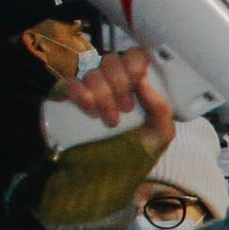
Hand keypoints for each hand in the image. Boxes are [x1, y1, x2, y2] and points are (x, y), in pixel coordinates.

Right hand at [61, 45, 175, 155]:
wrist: (102, 174)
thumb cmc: (133, 152)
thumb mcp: (159, 134)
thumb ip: (161, 110)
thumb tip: (145, 83)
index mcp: (134, 85)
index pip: (133, 56)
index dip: (134, 62)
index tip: (138, 79)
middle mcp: (110, 82)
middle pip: (112, 61)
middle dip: (121, 85)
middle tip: (126, 109)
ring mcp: (88, 88)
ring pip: (93, 73)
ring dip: (104, 96)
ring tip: (111, 121)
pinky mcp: (67, 98)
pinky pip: (71, 84)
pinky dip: (82, 95)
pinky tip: (90, 111)